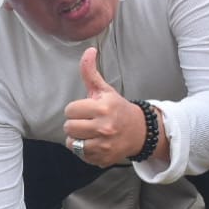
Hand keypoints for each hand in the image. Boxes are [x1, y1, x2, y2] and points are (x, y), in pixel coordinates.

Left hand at [62, 49, 142, 165]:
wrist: (140, 131)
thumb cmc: (117, 108)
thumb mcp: (105, 90)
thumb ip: (91, 72)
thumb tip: (88, 50)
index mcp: (103, 108)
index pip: (70, 110)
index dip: (75, 109)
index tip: (85, 109)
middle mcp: (104, 127)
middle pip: (69, 127)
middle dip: (75, 124)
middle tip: (86, 121)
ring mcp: (104, 145)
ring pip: (72, 143)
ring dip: (77, 139)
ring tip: (88, 133)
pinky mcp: (103, 159)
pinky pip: (81, 155)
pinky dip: (84, 151)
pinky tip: (94, 143)